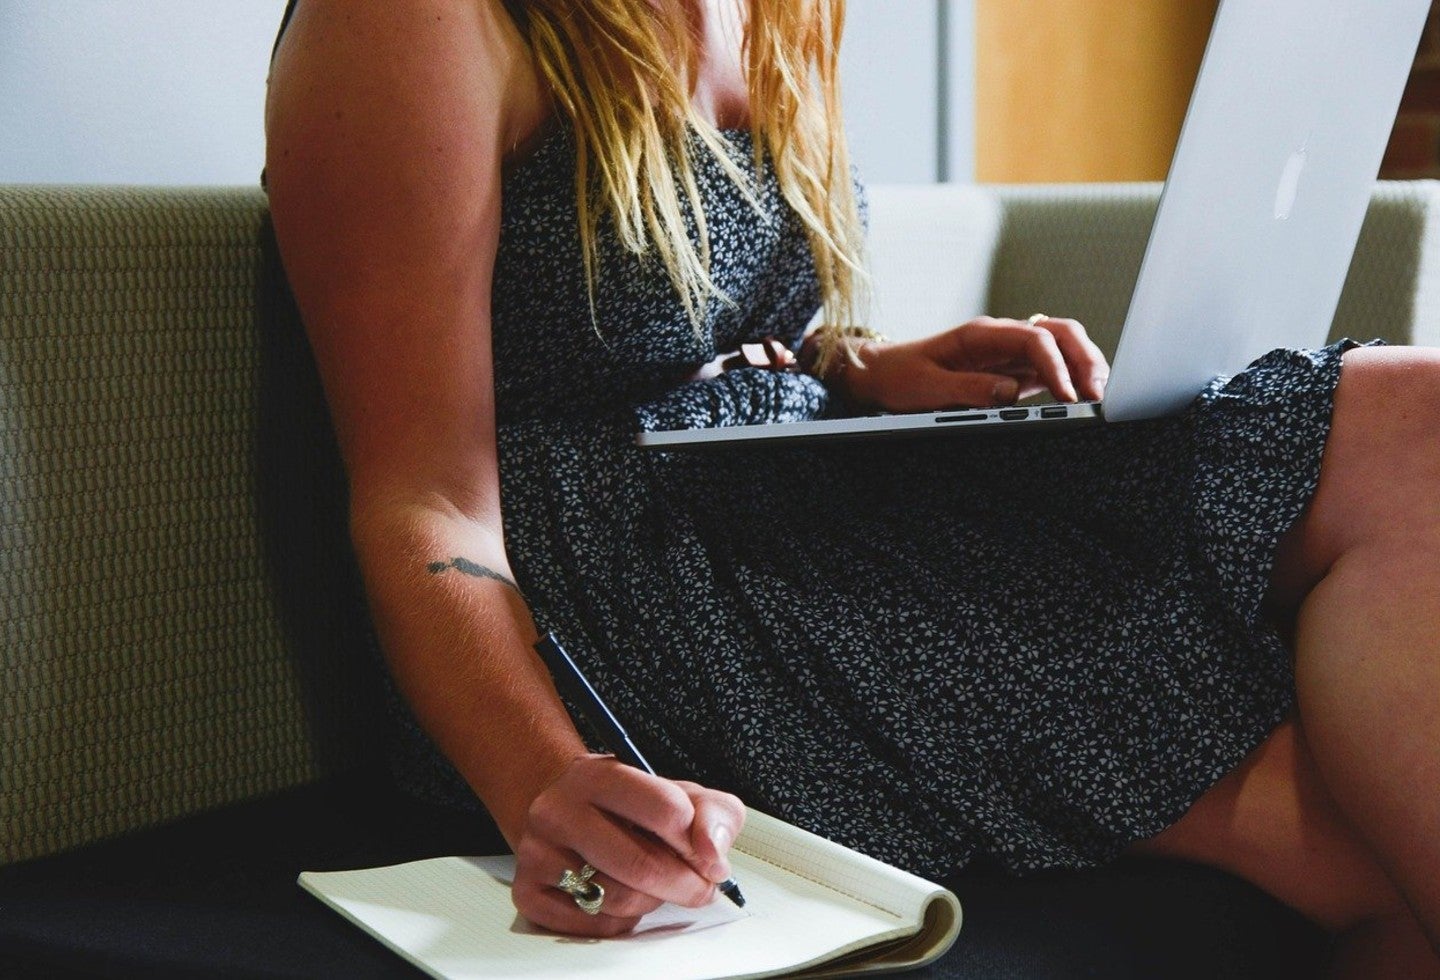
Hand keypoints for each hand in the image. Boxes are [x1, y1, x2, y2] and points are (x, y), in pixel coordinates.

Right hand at [511, 753, 745, 936]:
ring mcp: (538, 852)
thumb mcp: (679, 794)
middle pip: (641, 865)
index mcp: (598, 775)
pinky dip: (622, 919)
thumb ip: (712, 814)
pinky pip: (595, 924)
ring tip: (653, 884)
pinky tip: (621, 895)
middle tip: (699, 887)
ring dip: (652, 900)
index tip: (706, 855)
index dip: (697, 842)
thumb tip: (712, 854)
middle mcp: (559, 810)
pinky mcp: (529, 892)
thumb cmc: (629, 808)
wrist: (565, 812)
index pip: (665, 809)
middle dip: (685, 885)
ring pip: (618, 899)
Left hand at [839, 316, 1109, 412]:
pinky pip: (1052, 370)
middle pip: (1060, 333)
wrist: (883, 374)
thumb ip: (968, 389)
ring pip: (1063, 349)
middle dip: (1085, 358)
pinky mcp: (1014, 373)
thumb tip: (1009, 394)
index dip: (1056, 365)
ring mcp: (1011, 355)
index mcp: (982, 334)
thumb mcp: (927, 387)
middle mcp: (1003, 339)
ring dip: (1085, 367)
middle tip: (1099, 394)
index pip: (1034, 338)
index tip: (1067, 395)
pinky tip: (1082, 400)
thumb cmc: (901, 376)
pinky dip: (1072, 381)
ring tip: (1098, 397)